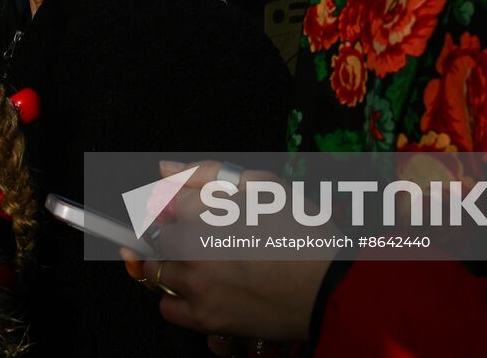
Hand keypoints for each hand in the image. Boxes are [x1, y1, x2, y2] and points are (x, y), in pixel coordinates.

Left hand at [121, 160, 336, 343]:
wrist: (329, 287)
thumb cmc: (303, 231)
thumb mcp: (264, 185)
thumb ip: (206, 174)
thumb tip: (163, 168)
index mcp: (203, 207)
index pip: (163, 200)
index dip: (179, 207)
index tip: (193, 215)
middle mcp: (190, 245)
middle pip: (156, 236)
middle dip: (175, 236)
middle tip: (210, 243)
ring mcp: (195, 283)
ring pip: (156, 271)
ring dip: (175, 267)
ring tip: (209, 269)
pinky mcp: (204, 317)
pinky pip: (169, 306)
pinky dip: (180, 300)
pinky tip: (206, 292)